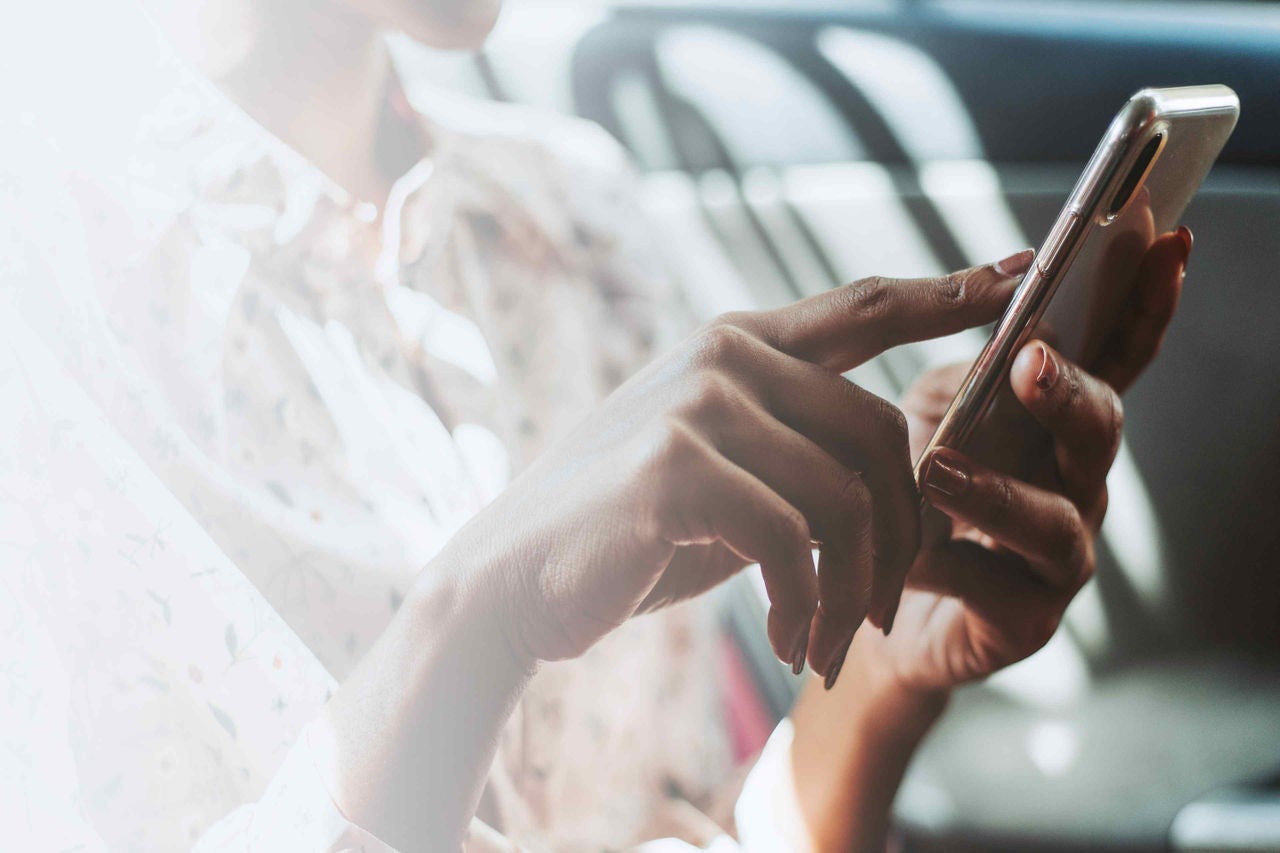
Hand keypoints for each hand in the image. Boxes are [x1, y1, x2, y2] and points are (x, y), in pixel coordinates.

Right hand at [435, 256, 1033, 680]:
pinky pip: (793, 540)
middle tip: (882, 614)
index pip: (861, 307)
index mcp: (735, 345)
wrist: (512, 580)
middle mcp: (721, 355)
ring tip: (826, 647)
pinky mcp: (673, 466)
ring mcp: (696, 403)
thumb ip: (793, 451)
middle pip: (882, 431)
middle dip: (904, 537)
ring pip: (847, 496)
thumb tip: (900, 474)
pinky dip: (806, 607)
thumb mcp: (722, 477)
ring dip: (853, 593)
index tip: (1019, 273)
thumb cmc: (626, 534)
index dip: (945, 292)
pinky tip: (787, 645)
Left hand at [868, 226, 1190, 692]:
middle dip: (1071, 392)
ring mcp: (1062, 554)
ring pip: (1054, 520)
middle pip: (1100, 430)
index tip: (1168, 242)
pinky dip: (946, 566)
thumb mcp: (929, 413)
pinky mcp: (1028, 617)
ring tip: (935, 469)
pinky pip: (997, 589)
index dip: (1146, 303)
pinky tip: (906, 559)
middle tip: (1030, 361)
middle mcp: (1076, 481)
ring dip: (999, 492)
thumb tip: (1007, 312)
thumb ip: (968, 372)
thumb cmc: (909, 491)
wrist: (871, 597)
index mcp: (1059, 420)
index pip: (1116, 355)